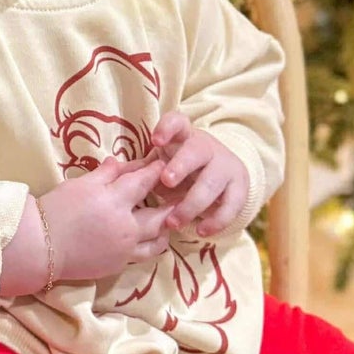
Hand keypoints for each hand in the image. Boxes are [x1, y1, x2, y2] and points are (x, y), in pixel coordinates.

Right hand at [0, 156, 173, 296]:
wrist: (40, 246)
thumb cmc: (57, 209)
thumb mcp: (80, 184)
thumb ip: (106, 173)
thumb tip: (122, 162)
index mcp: (115, 201)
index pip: (144, 181)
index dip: (156, 171)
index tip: (164, 164)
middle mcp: (127, 227)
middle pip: (161, 215)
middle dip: (171, 204)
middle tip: (178, 195)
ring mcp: (125, 249)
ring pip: (158, 240)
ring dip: (166, 229)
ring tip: (169, 220)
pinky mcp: (119, 265)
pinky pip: (143, 255)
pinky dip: (151, 245)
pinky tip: (150, 238)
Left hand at [150, 113, 250, 237]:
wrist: (222, 174)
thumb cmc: (180, 168)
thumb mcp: (164, 163)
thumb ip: (144, 168)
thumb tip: (113, 174)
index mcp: (185, 136)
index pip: (178, 122)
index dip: (167, 128)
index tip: (155, 140)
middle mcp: (207, 147)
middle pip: (197, 151)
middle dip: (181, 166)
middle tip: (166, 182)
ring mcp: (226, 167)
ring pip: (212, 182)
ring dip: (191, 204)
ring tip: (174, 222)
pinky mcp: (239, 188)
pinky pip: (231, 206)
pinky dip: (216, 221)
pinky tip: (201, 231)